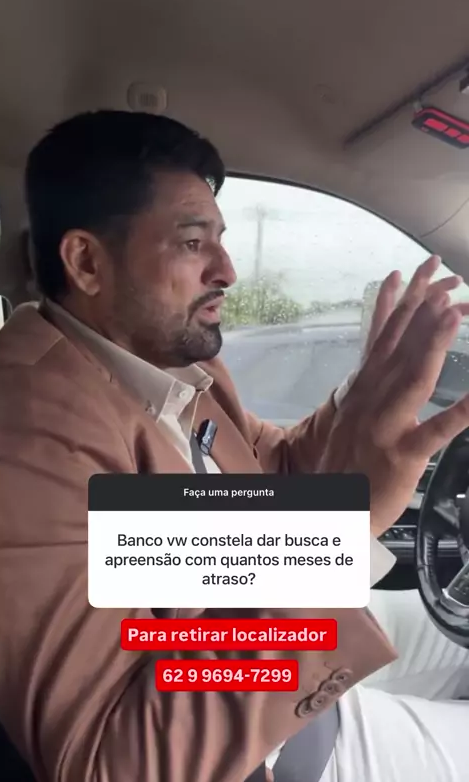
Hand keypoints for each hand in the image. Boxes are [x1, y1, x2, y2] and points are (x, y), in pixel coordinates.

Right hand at [319, 256, 468, 535]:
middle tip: (442, 270)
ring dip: (434, 343)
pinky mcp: (401, 455)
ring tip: (455, 312)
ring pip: (413, 377)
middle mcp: (371, 399)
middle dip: (421, 304)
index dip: (400, 300)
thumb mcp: (348, 413)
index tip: (414, 270)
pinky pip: (434, 432)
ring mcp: (385, 426)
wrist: (326, 511)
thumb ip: (366, 382)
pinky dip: (458, 415)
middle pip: (399, 344)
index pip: (383, 335)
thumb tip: (373, 356)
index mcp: (361, 389)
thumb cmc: (342, 465)